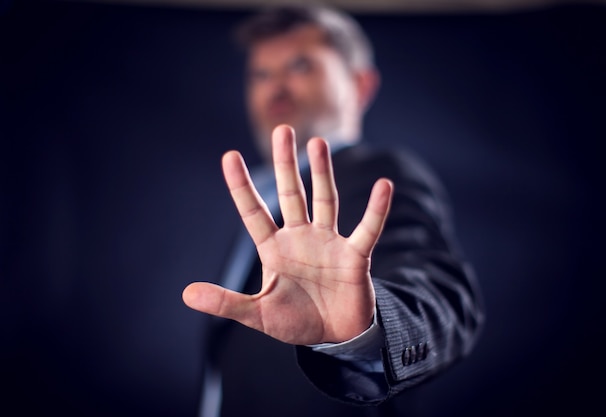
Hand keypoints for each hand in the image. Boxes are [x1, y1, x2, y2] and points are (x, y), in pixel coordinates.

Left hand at [182, 125, 392, 344]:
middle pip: (290, 194)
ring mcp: (328, 243)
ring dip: (322, 173)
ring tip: (317, 143)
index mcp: (274, 249)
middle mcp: (300, 238)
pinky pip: (367, 229)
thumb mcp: (258, 314)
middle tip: (282, 130)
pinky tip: (384, 186)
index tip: (229, 156)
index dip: (241, 186)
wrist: (334, 336)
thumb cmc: (295, 320)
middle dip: (285, 164)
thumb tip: (187, 294)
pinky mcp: (354, 256)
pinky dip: (376, 210)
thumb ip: (227, 303)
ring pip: (324, 201)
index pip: (253, 212)